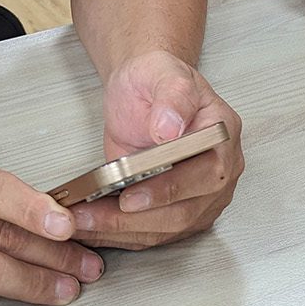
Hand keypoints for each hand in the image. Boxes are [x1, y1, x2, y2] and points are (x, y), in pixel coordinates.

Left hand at [74, 50, 243, 249]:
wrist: (143, 92)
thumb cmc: (154, 79)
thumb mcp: (161, 71)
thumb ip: (172, 96)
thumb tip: (170, 128)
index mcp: (222, 133)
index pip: (205, 172)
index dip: (169, 190)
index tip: (131, 197)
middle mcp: (220, 169)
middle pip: (184, 210)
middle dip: (134, 219)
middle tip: (93, 215)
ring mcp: (202, 195)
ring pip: (166, 229)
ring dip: (121, 230)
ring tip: (83, 222)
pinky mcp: (179, 210)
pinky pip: (153, 232)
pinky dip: (120, 234)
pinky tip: (92, 228)